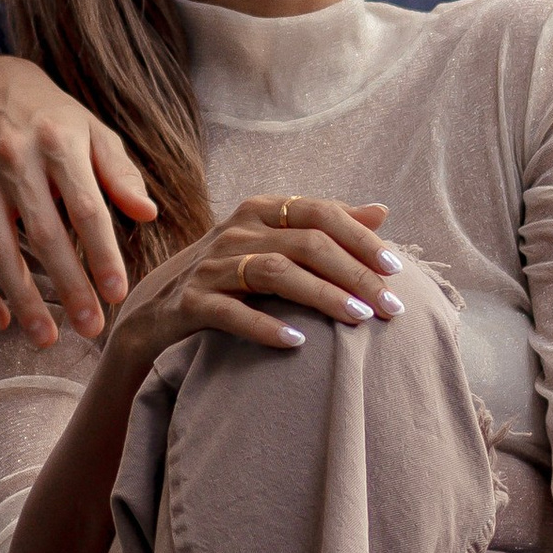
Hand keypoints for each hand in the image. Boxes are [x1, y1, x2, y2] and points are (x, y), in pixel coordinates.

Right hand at [0, 56, 157, 347]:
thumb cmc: (54, 119)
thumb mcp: (94, 132)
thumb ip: (121, 174)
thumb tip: (149, 214)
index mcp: (59, 144)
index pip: (86, 208)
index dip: (102, 254)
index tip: (119, 294)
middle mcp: (14, 160)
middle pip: (44, 235)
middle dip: (68, 287)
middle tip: (91, 330)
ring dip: (22, 299)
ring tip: (47, 338)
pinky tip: (1, 320)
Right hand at [113, 195, 402, 373]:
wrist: (155, 310)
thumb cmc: (230, 275)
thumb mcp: (274, 243)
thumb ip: (325, 226)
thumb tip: (382, 210)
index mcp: (261, 210)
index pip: (321, 212)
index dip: (361, 238)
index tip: (396, 269)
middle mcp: (237, 231)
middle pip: (306, 243)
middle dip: (354, 274)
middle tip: (391, 306)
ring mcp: (211, 265)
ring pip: (275, 273)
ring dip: (322, 296)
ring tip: (359, 319)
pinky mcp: (190, 301)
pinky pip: (231, 312)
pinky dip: (265, 326)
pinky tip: (297, 342)